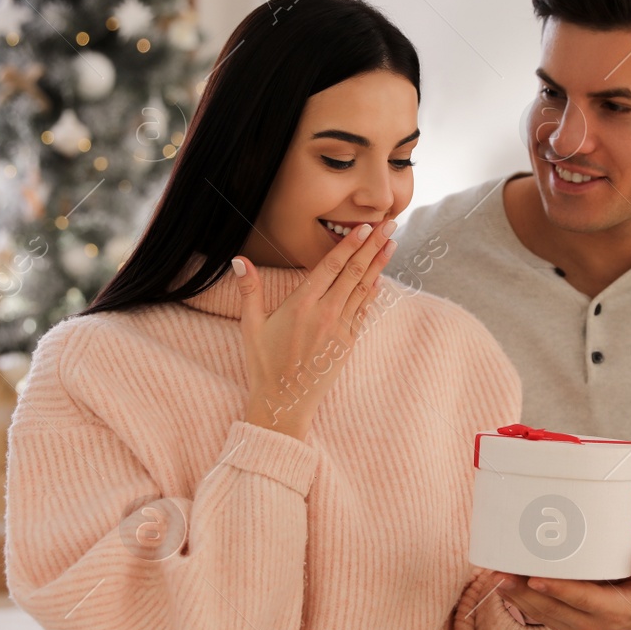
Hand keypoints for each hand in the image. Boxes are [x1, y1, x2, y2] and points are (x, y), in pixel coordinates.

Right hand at [235, 220, 395, 440]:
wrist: (283, 404)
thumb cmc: (264, 365)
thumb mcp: (250, 326)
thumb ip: (249, 290)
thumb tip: (239, 259)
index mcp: (301, 305)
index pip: (331, 266)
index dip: (349, 245)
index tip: (364, 226)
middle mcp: (325, 314)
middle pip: (353, 272)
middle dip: (372, 246)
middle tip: (389, 225)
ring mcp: (339, 329)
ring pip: (362, 290)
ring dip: (378, 265)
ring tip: (391, 245)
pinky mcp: (347, 344)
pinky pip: (362, 313)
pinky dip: (372, 294)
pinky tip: (379, 280)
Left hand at [494, 498, 630, 629]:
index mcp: (613, 612)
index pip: (581, 599)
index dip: (559, 588)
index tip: (535, 576)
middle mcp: (589, 622)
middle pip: (550, 608)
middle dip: (523, 591)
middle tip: (499, 573)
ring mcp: (575, 625)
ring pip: (540, 611)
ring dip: (516, 595)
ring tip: (495, 575)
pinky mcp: (566, 621)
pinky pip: (540, 612)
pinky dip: (522, 598)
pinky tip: (504, 584)